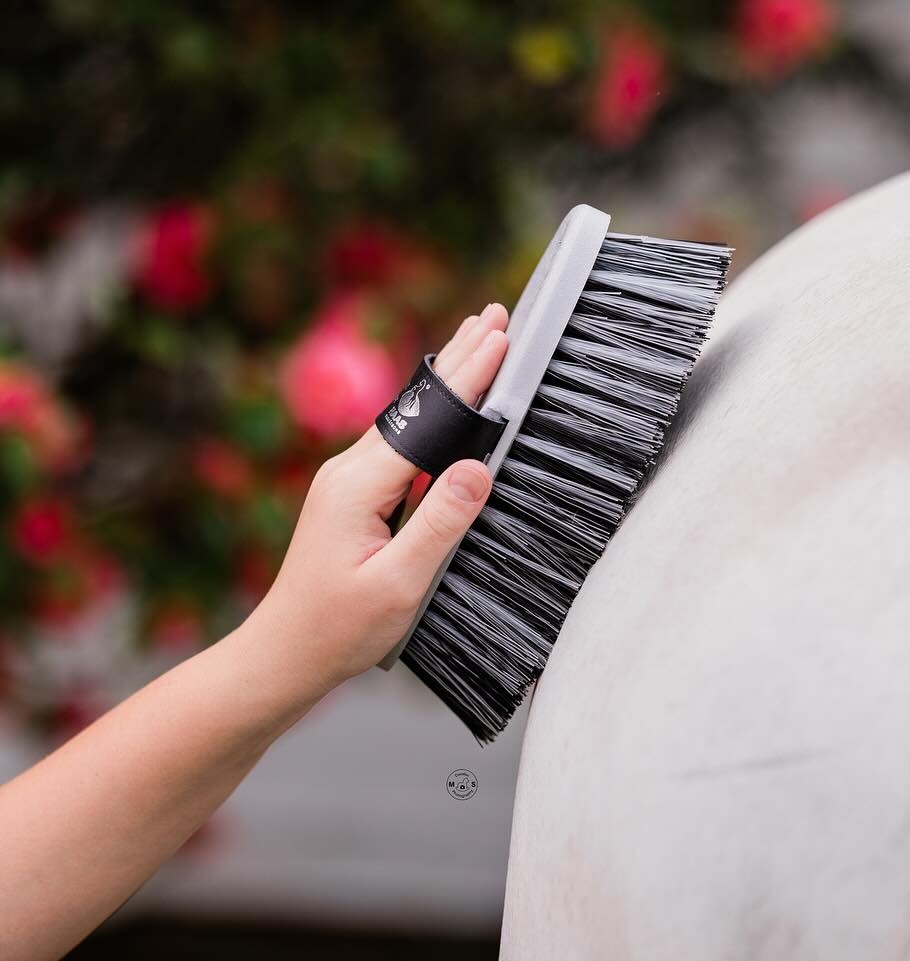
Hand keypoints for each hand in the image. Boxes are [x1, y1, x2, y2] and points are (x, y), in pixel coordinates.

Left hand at [249, 304, 508, 692]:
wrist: (285, 654)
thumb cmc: (337, 629)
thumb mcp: (398, 583)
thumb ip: (440, 524)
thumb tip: (478, 468)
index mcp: (358, 486)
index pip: (426, 420)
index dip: (468, 379)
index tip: (500, 340)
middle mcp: (349, 471)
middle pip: (415, 405)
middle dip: (459, 358)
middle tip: (495, 315)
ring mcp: (349, 480)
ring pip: (408, 418)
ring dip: (446, 378)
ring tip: (479, 340)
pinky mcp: (355, 493)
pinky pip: (401, 441)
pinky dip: (432, 412)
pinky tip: (445, 400)